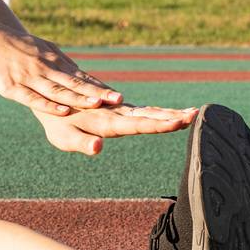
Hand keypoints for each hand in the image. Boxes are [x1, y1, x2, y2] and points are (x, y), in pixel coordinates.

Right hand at [0, 21, 125, 115]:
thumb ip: (58, 61)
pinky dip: (50, 105)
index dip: (100, 87)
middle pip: (75, 84)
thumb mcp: (40, 48)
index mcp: (52, 60)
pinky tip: (63, 111)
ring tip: (98, 104)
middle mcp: (44, 68)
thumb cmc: (13, 45)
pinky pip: (34, 98)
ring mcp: (29, 77)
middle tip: (118, 100)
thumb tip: (79, 72)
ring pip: (58, 90)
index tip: (118, 96)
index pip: (80, 77)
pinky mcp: (12, 86)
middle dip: (97, 93)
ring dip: (79, 98)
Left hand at [33, 101, 197, 155]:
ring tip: (193, 114)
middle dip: (173, 117)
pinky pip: (144, 110)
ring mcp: (120, 110)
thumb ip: (81, 144)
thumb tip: (96, 148)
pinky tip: (172, 114)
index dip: (161, 124)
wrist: (52, 101)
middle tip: (196, 115)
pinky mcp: (119, 109)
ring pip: (150, 112)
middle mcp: (118, 114)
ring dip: (171, 113)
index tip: (182, 121)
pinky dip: (160, 112)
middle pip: (151, 116)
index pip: (140, 124)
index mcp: (109, 122)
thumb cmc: (57, 124)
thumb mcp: (64, 138)